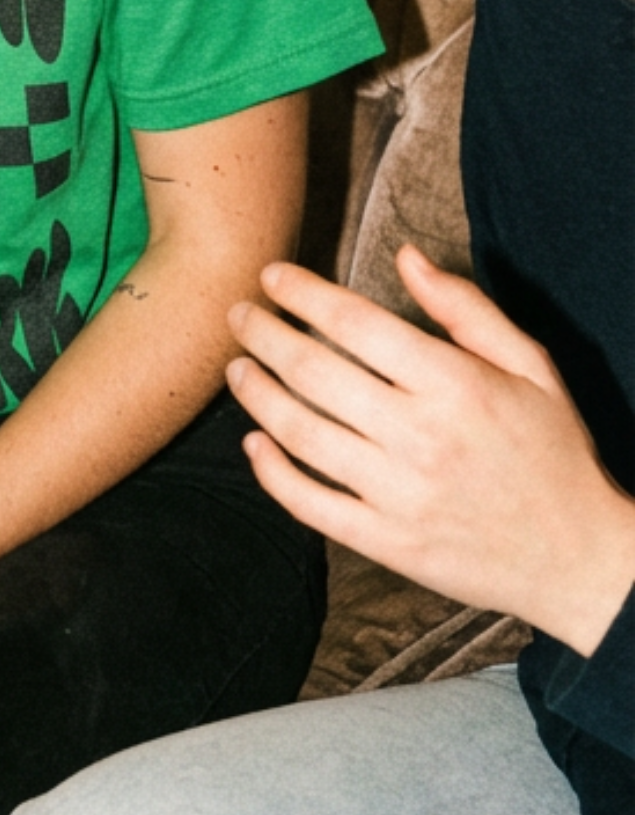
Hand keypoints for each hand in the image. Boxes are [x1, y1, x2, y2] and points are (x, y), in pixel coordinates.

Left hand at [228, 246, 634, 654]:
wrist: (577, 558)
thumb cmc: (554, 451)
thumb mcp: (531, 366)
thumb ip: (465, 309)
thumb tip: (406, 256)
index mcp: (455, 384)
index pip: (355, 323)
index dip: (303, 293)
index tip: (271, 276)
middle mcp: (420, 437)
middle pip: (313, 372)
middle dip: (264, 335)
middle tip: (238, 315)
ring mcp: (398, 495)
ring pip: (299, 434)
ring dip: (256, 395)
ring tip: (237, 369)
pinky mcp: (387, 542)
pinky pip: (310, 503)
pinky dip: (271, 471)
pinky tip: (254, 442)